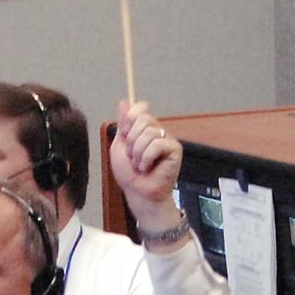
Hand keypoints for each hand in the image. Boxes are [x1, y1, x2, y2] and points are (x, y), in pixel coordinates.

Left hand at [111, 101, 183, 244]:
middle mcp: (157, 131)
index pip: (141, 108)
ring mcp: (167, 140)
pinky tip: (147, 168)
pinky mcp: (175, 150)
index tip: (125, 136)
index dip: (130, 119)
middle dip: (132, 139)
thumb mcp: (119, 146)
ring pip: (149, 132)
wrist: (138, 192)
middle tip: (132, 155)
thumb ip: (123, 124)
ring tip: (140, 165)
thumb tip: (124, 102)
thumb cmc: (129, 174)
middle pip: (144, 118)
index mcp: (144, 128)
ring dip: (138, 152)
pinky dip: (147, 158)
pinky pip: (157, 144)